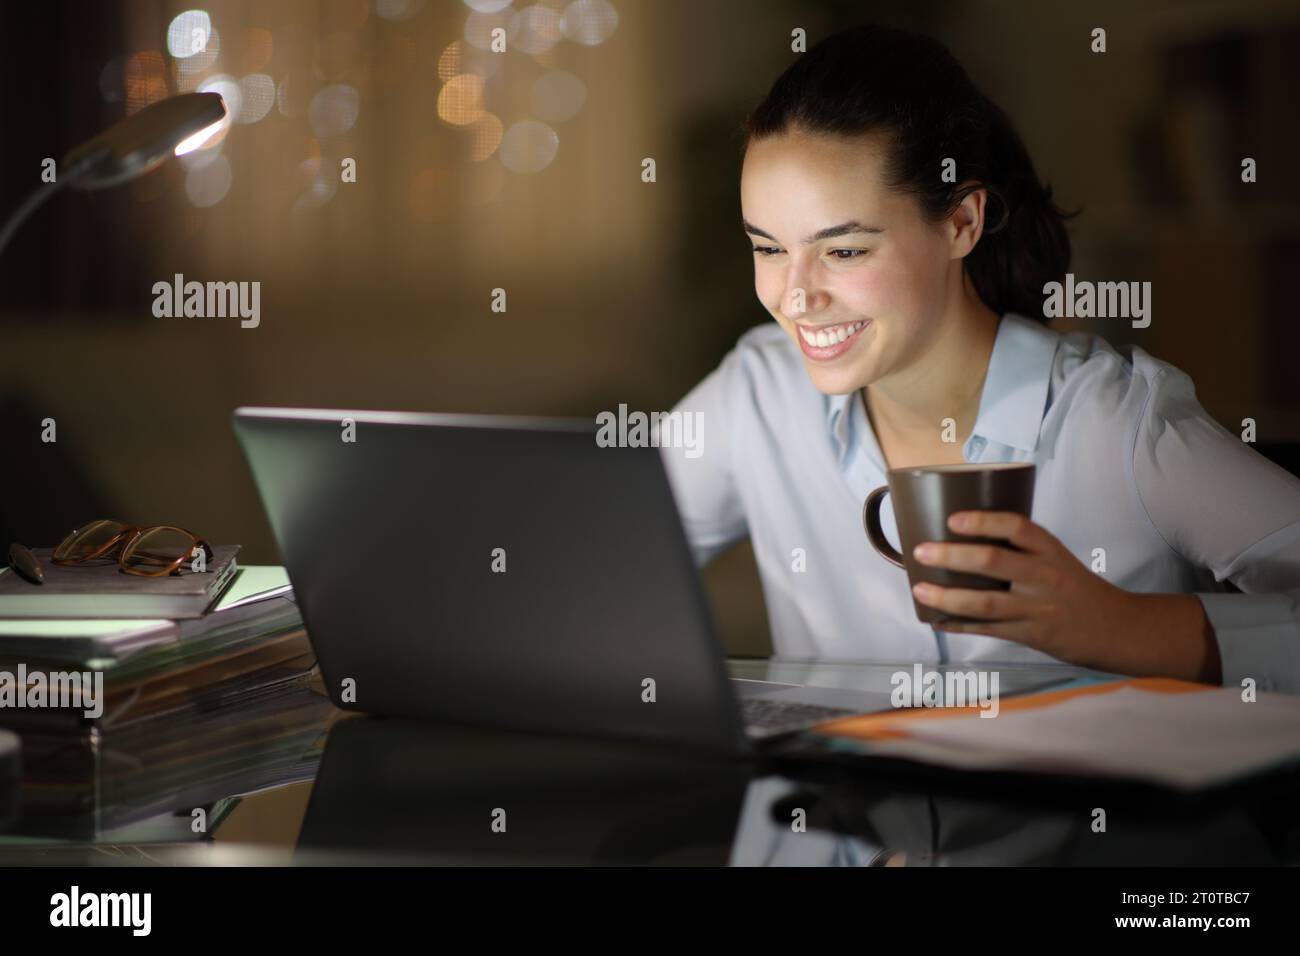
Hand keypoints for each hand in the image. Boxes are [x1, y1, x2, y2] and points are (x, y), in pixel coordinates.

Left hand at [910, 510, 1220, 682]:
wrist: (1115, 628)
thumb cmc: (1075, 586)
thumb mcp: (1055, 557)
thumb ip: (1019, 548)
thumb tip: (963, 536)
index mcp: (1049, 550)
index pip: (1016, 526)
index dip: (983, 521)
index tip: (952, 519)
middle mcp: (1044, 576)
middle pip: (994, 562)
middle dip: (952, 556)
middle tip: (921, 551)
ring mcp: (1037, 608)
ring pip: (986, 603)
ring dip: (947, 598)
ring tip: (920, 591)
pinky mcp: (1030, 635)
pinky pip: (988, 630)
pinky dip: (959, 625)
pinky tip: (936, 621)